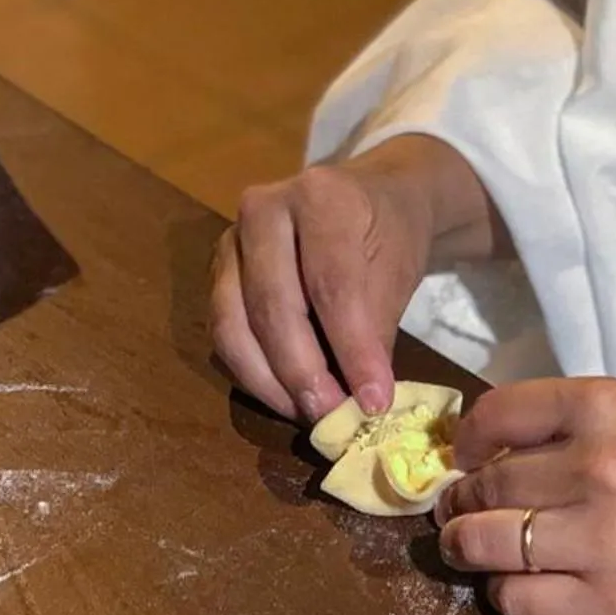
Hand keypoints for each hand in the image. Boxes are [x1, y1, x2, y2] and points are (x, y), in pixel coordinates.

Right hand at [210, 135, 489, 422]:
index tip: (374, 401)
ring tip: (309, 414)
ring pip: (233, 323)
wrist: (364, 200)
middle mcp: (263, 209)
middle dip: (303, 372)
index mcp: (319, 196)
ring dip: (269, 381)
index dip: (351, 349)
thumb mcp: (397, 271)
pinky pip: (224, 332)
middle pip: (273, 305)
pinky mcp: (217, 271)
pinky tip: (285, 396)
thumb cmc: (386, 234)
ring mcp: (232, 239)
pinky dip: (252, 373)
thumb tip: (361, 400)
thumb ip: (375, 329)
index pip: (332, 284)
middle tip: (333, 418)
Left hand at [435, 378, 615, 614]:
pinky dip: (507, 594)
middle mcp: (595, 464)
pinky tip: (522, 586)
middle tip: (467, 509)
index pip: (494, 414)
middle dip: (466, 499)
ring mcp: (603, 537)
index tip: (466, 456)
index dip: (469, 441)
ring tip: (478, 548)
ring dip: (470, 547)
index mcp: (604, 405)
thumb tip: (499, 446)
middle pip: (484, 484)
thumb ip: (580, 424)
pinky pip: (519, 600)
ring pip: (484, 542)